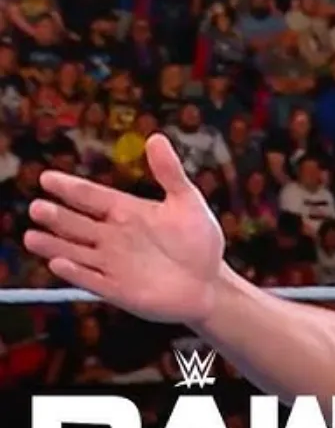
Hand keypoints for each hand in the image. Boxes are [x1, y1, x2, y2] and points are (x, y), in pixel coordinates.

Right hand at [24, 134, 224, 323]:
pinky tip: (59, 263)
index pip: (91, 196)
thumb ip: (169, 172)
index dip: (70, 188)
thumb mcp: (187, 202)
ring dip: (54, 245)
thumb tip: (156, 138)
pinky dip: (76, 272)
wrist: (209, 282)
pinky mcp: (118, 289)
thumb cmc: (198, 241)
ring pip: (75, 251)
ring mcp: (113, 264)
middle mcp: (112, 236)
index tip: (47, 178)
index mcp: (126, 211)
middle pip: (77, 224)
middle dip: (57, 217)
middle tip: (38, 207)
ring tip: (32, 236)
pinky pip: (92, 280)